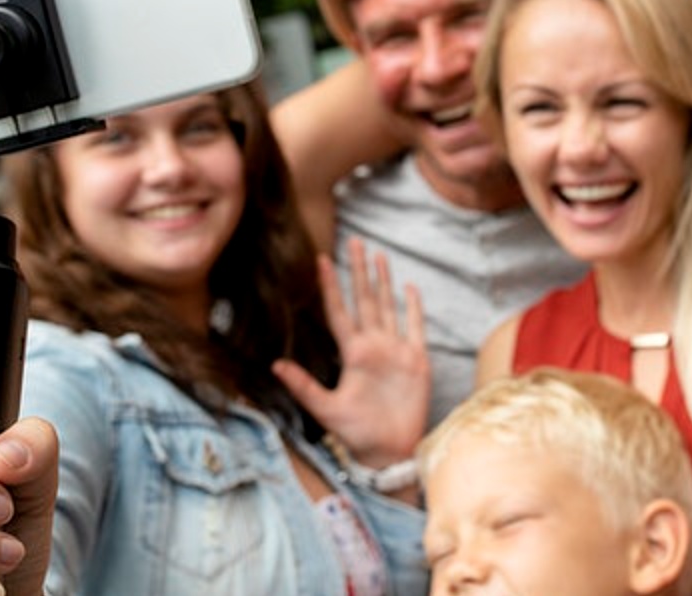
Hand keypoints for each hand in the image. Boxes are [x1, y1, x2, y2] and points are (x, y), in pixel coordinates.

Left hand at [273, 237, 428, 466]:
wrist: (389, 451)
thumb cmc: (357, 433)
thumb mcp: (325, 409)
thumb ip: (303, 386)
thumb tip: (275, 365)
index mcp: (352, 353)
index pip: (339, 311)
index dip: (331, 285)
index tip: (321, 259)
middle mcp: (373, 346)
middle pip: (365, 299)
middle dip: (360, 270)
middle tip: (356, 241)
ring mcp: (395, 350)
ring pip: (388, 306)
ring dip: (383, 281)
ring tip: (379, 255)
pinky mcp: (416, 360)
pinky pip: (416, 326)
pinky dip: (413, 307)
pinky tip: (409, 287)